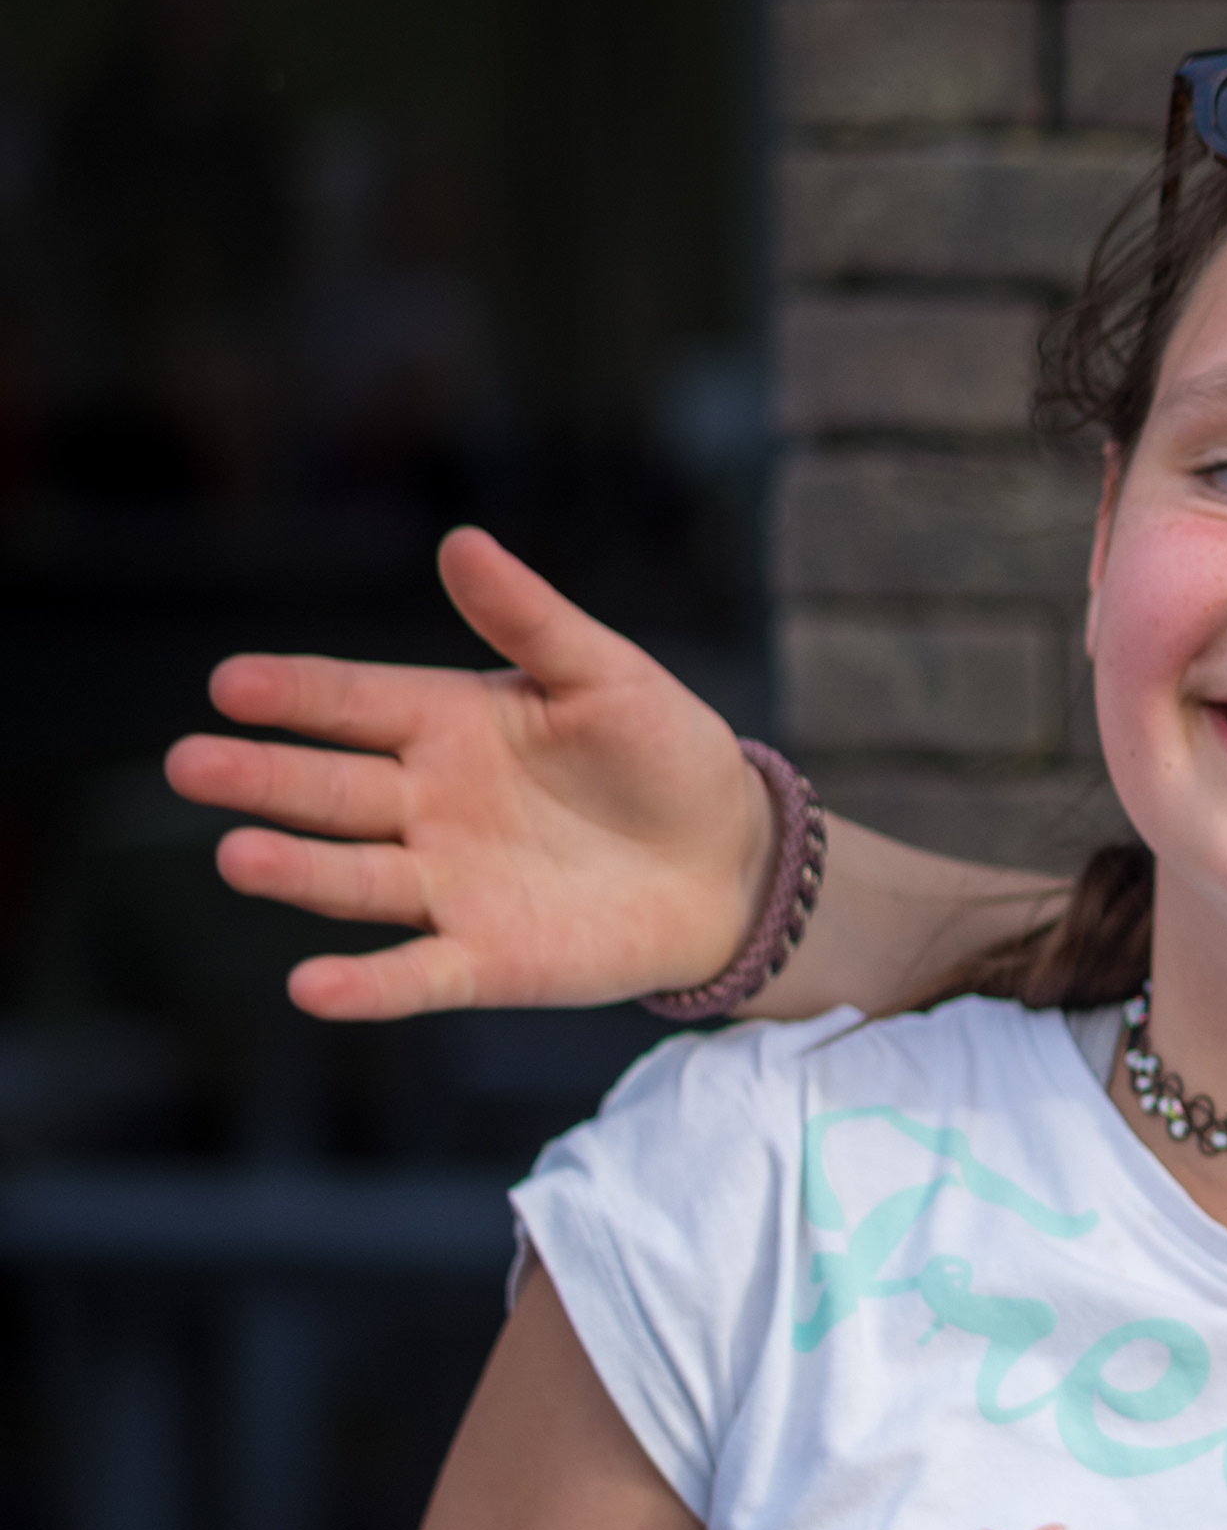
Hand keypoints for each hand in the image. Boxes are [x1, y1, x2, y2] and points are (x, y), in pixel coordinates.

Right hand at [167, 526, 775, 1017]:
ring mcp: (449, 884)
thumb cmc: (666, 757)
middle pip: (328, 791)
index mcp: (445, 724)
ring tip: (239, 857)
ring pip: (355, 879)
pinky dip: (365, 986)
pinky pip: (415, 974)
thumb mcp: (608, 677)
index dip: (293, 694)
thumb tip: (462, 542)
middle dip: (260, 780)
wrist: (734, 862)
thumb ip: (533, 620)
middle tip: (190, 765)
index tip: (231, 684)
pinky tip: (312, 988)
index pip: (351, 703)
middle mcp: (426, 804)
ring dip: (296, 871)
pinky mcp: (485, 959)